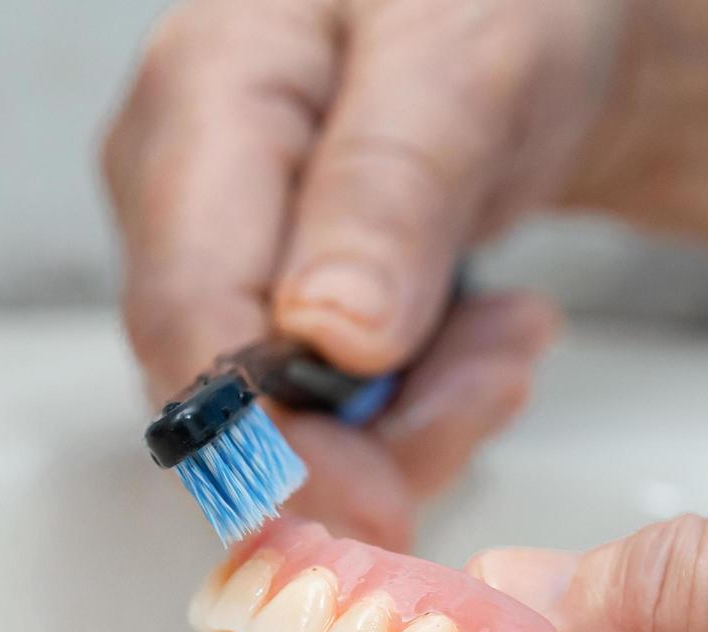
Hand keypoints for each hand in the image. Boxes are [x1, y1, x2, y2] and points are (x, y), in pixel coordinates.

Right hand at [102, 0, 619, 546]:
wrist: (524, 17)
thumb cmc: (491, 0)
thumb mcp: (464, 62)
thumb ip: (391, 187)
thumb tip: (328, 337)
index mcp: (204, 99)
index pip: (187, 310)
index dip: (269, 436)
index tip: (372, 505)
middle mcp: (183, 189)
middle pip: (225, 391)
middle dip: (370, 433)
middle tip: (497, 386)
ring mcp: (221, 252)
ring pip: (281, 420)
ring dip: (413, 418)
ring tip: (509, 337)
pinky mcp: (269, 305)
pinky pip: (323, 410)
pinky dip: (417, 404)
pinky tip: (480, 339)